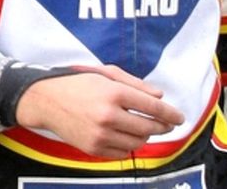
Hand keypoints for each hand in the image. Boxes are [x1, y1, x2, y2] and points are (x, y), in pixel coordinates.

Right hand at [14, 64, 184, 158]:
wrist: (47, 100)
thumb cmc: (80, 82)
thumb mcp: (109, 73)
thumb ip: (137, 85)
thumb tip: (160, 97)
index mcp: (114, 93)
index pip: (153, 108)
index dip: (171, 114)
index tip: (180, 117)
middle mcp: (108, 116)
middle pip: (148, 127)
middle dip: (163, 126)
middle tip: (168, 124)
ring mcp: (99, 134)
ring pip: (137, 142)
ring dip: (146, 136)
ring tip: (147, 127)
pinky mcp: (92, 148)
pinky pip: (122, 152)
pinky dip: (130, 145)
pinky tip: (130, 136)